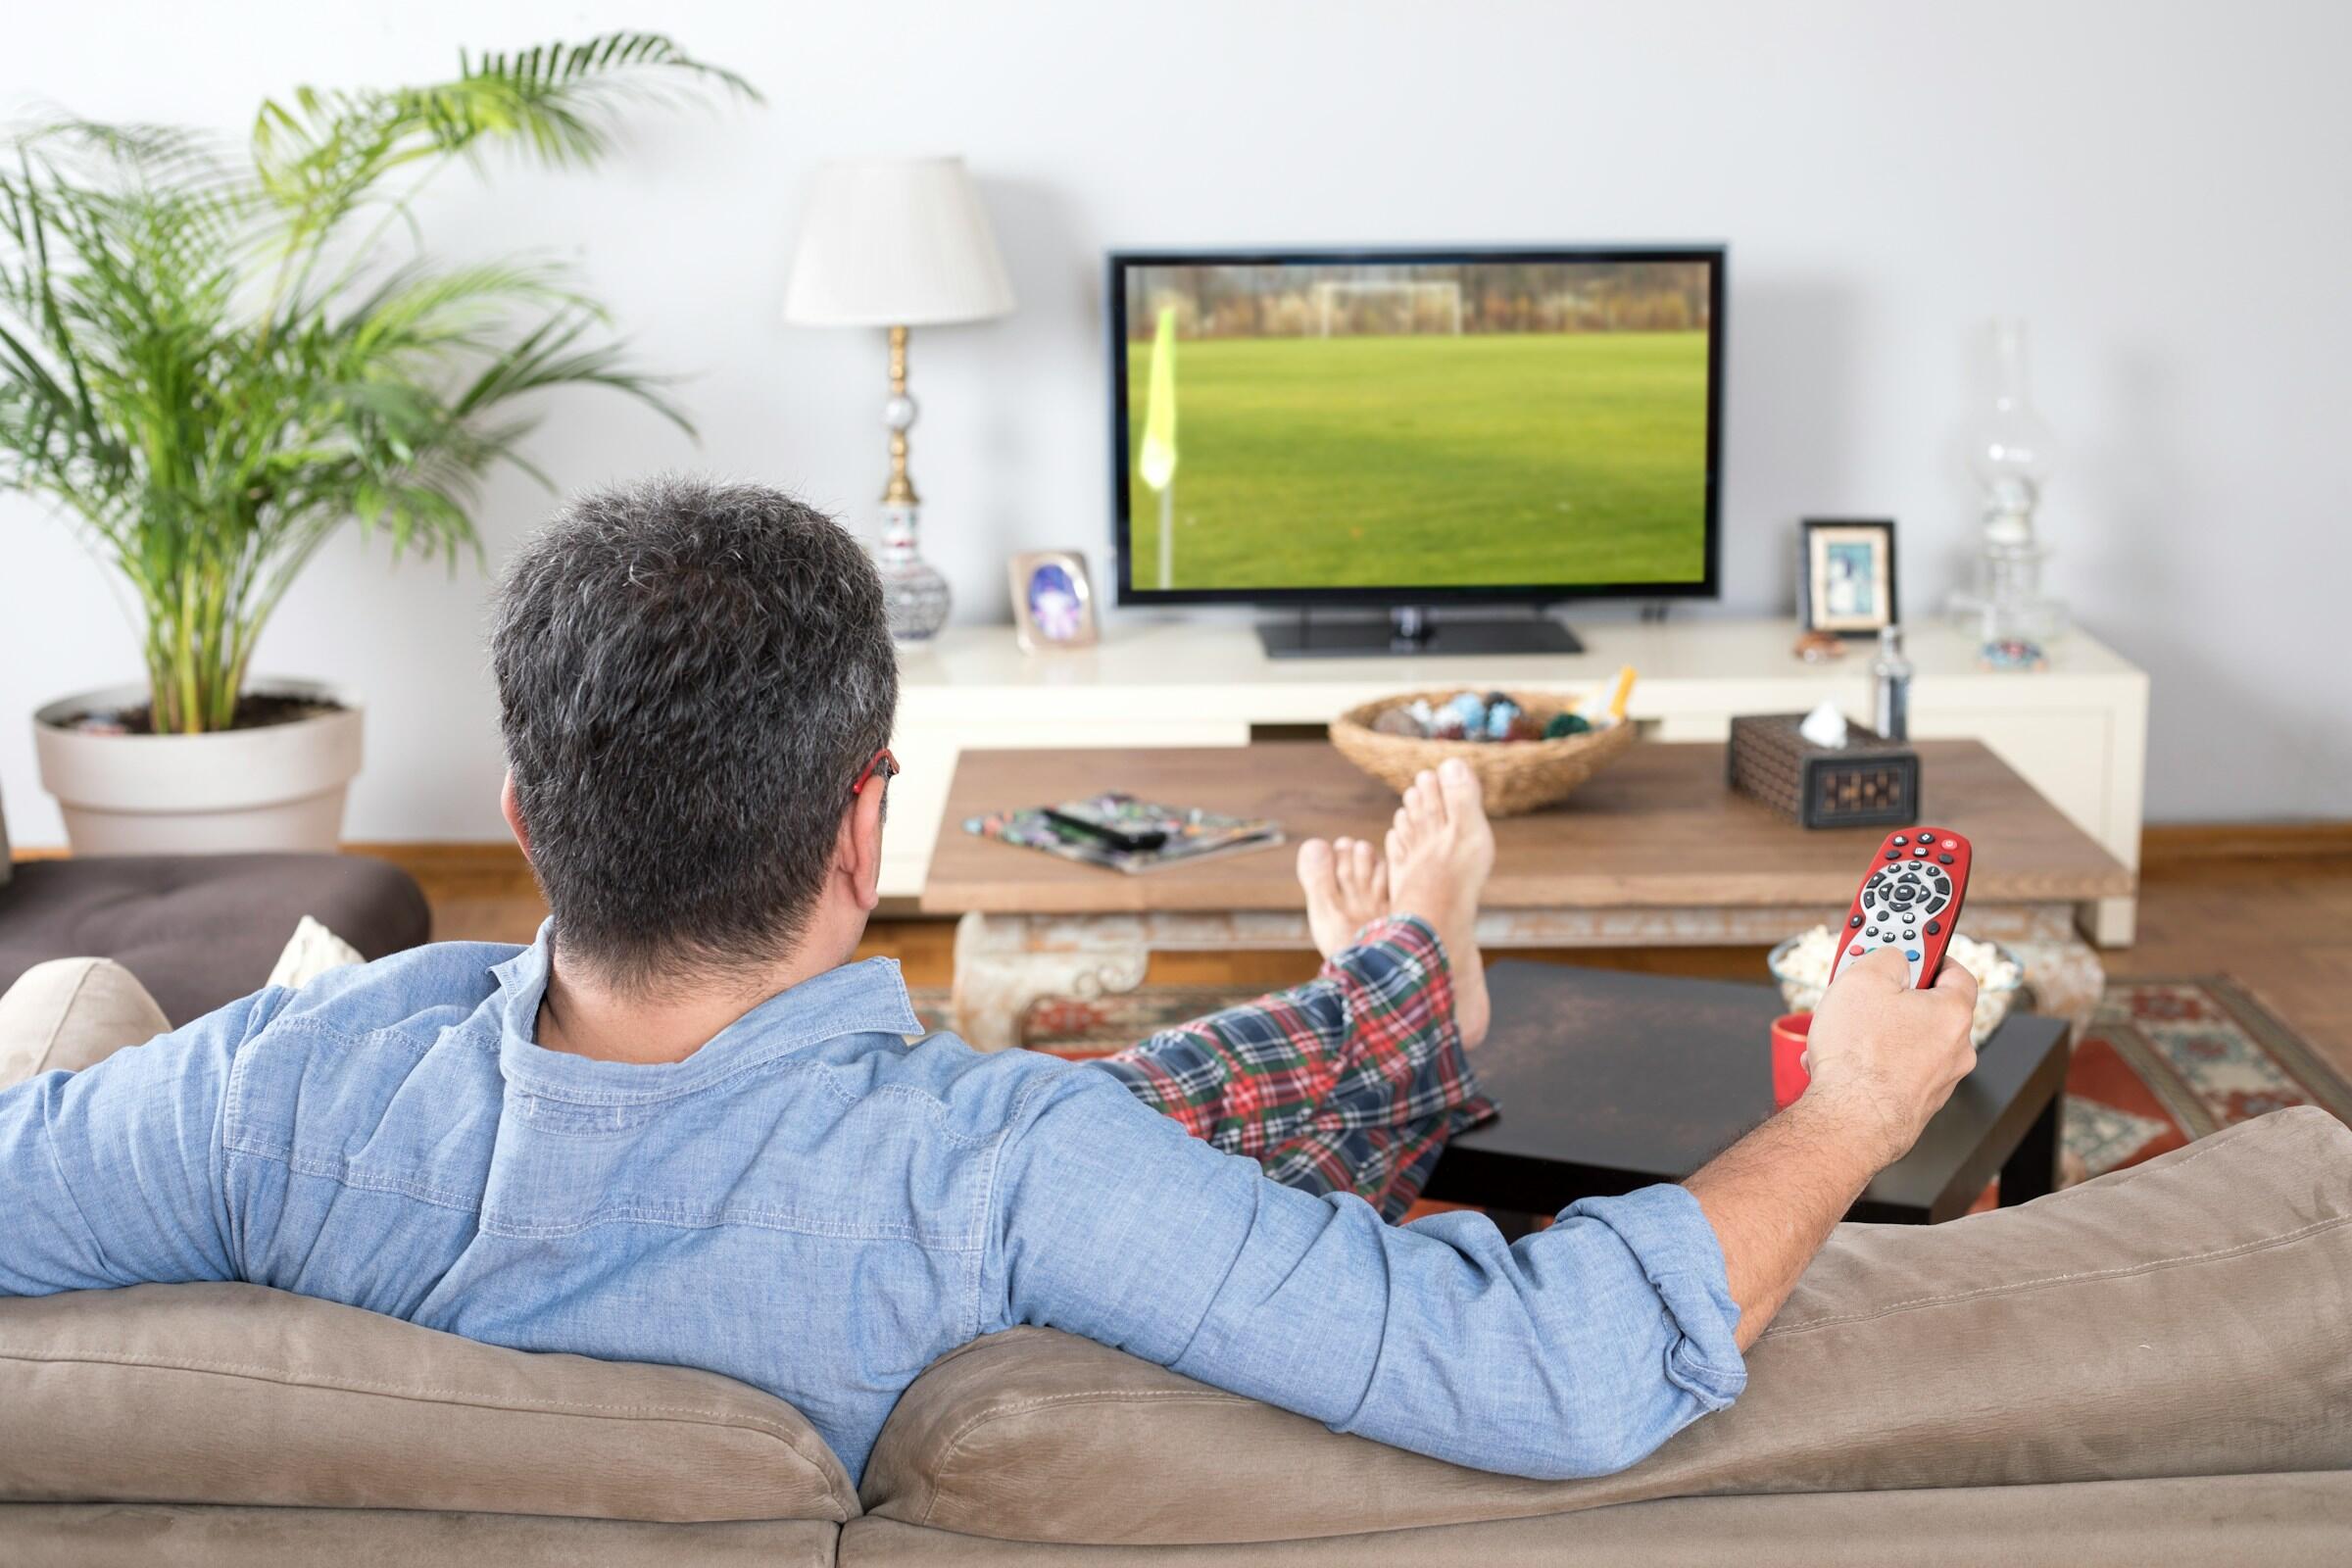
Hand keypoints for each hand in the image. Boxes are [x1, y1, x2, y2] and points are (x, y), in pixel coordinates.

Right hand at [1796, 946, 1979, 1169]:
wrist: (1850, 1120)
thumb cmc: (1859, 1055)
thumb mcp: (1863, 978)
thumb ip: (1886, 956)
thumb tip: (1894, 958)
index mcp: (1953, 1012)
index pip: (1956, 970)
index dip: (1929, 954)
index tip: (1909, 947)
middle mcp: (1956, 1048)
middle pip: (1926, 1007)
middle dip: (1891, 997)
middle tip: (1861, 990)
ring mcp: (1938, 1080)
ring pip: (1905, 1040)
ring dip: (1874, 1032)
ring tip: (1838, 1032)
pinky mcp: (1917, 1103)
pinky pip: (1894, 1070)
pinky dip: (1870, 1062)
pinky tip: (1840, 1062)